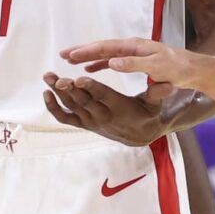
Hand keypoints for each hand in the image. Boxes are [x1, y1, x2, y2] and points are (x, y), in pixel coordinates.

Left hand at [42, 73, 174, 146]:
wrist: (139, 135)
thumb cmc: (147, 113)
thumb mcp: (155, 105)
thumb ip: (157, 94)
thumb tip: (168, 84)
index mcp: (119, 107)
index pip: (103, 96)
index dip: (91, 88)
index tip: (80, 78)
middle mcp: (102, 115)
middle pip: (82, 101)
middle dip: (68, 89)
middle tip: (56, 77)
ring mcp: (91, 121)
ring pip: (71, 107)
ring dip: (58, 93)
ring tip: (48, 77)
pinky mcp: (83, 124)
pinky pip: (65, 118)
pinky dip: (54, 108)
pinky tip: (46, 94)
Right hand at [60, 38, 207, 90]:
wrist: (193, 70)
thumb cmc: (177, 68)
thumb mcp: (156, 67)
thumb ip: (134, 64)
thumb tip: (111, 62)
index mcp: (135, 46)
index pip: (106, 47)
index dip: (87, 50)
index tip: (70, 54)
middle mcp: (132, 47)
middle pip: (102, 47)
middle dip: (82, 50)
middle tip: (62, 54)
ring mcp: (133, 53)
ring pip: (105, 54)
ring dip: (88, 56)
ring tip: (70, 60)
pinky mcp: (135, 60)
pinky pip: (111, 60)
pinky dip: (99, 64)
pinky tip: (89, 68)